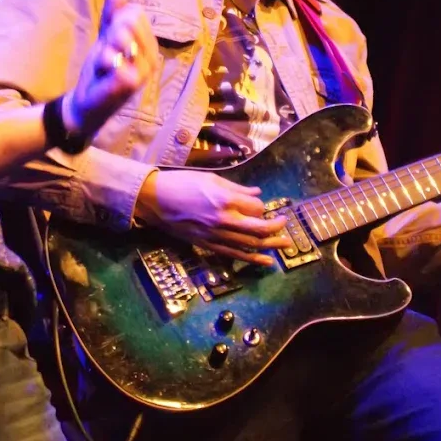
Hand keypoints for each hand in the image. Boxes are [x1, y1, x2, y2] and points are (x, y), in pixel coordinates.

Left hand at [64, 0, 157, 139]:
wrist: (87, 101)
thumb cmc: (100, 69)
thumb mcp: (106, 38)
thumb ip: (112, 15)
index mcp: (149, 45)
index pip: (135, 13)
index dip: (116, 21)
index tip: (111, 41)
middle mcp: (152, 58)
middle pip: (129, 21)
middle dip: (110, 34)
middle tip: (107, 54)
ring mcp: (144, 71)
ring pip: (120, 36)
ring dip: (104, 49)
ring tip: (106, 65)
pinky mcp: (131, 82)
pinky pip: (112, 56)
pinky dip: (102, 61)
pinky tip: (103, 74)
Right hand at [134, 170, 292, 265]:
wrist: (156, 201)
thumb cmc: (182, 184)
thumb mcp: (211, 179)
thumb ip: (237, 188)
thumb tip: (257, 193)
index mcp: (225, 200)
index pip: (256, 207)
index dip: (261, 206)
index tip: (261, 204)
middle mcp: (224, 220)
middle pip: (258, 229)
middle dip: (275, 227)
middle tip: (284, 224)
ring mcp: (216, 235)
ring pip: (250, 244)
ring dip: (270, 245)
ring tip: (284, 244)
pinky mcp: (208, 245)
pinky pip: (235, 254)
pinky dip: (252, 259)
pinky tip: (266, 261)